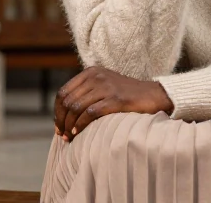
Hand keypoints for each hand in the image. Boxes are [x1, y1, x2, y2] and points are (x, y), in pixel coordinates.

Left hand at [53, 67, 173, 140]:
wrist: (154, 94)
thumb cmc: (127, 95)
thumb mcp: (104, 86)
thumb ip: (86, 93)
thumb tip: (63, 113)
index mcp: (90, 72)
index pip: (63, 92)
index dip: (57, 111)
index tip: (58, 126)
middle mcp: (96, 76)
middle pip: (67, 101)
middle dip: (61, 120)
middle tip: (62, 135)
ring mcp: (106, 87)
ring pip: (76, 108)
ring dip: (69, 125)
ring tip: (69, 137)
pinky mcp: (116, 99)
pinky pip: (90, 113)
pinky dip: (80, 125)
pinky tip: (78, 133)